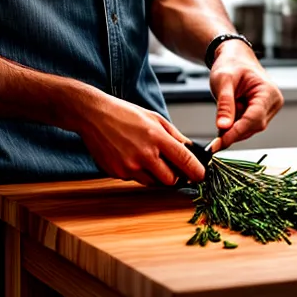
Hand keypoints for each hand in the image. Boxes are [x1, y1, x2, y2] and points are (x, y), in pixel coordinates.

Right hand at [64, 85, 204, 185]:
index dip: (196, 170)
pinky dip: (139, 172)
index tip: (201, 175)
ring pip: (152, 183)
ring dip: (156, 176)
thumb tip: (190, 149)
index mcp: (156, 137)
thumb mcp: (155, 118)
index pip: (183, 160)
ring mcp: (129, 167)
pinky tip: (132, 156)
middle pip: (170, 180)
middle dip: (175, 176)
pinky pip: (135, 179)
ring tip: (149, 157)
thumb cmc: (125, 114)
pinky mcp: (117, 173)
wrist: (95, 116)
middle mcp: (143, 155)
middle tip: (173, 167)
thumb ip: (174, 135)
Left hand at [209, 41, 283, 149]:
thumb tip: (223, 127)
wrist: (234, 56)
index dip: (235, 133)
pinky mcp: (262, 112)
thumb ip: (224, 105)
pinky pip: (248, 126)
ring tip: (225, 110)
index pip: (254, 119)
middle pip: (253, 127)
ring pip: (250, 129)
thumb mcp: (223, 80)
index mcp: (268, 91)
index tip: (218, 143)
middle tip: (215, 131)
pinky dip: (235, 124)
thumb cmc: (231, 63)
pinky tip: (229, 114)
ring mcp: (269, 108)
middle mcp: (273, 102)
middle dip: (233, 130)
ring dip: (234, 126)